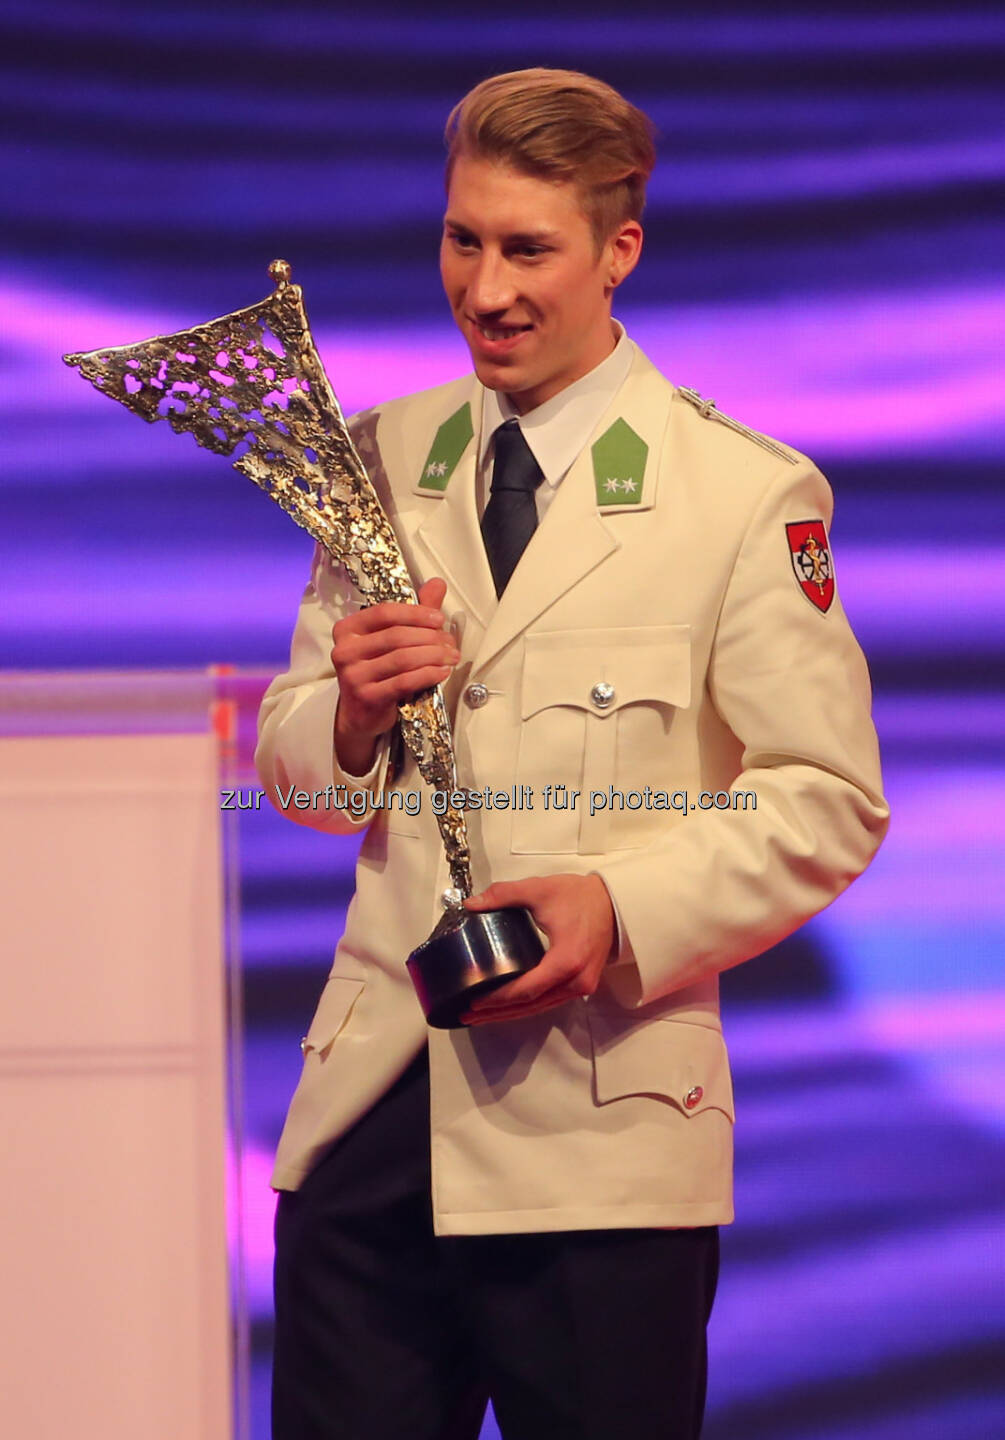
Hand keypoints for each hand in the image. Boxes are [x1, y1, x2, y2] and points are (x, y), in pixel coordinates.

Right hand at [332, 578, 458, 773]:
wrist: (360, 714)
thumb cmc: (377, 671)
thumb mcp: (391, 640)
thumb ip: (414, 613)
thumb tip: (437, 583)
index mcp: (348, 629)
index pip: (384, 613)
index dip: (415, 614)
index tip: (439, 619)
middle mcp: (344, 650)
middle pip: (396, 636)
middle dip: (430, 638)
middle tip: (450, 644)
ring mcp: (353, 675)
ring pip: (402, 659)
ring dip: (433, 656)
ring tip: (451, 657)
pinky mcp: (366, 697)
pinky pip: (404, 681)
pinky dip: (427, 675)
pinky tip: (442, 672)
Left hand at [460, 873, 615, 1024]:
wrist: (613, 901)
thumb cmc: (581, 896)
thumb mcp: (539, 890)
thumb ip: (504, 895)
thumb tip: (472, 904)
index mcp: (567, 960)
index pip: (527, 989)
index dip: (499, 998)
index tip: (475, 1000)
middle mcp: (577, 980)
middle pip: (532, 1005)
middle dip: (498, 1012)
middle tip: (469, 1015)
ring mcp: (582, 986)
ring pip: (541, 1007)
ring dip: (511, 1012)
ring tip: (482, 1015)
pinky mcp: (582, 985)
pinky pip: (551, 1001)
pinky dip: (528, 1005)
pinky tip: (509, 1006)